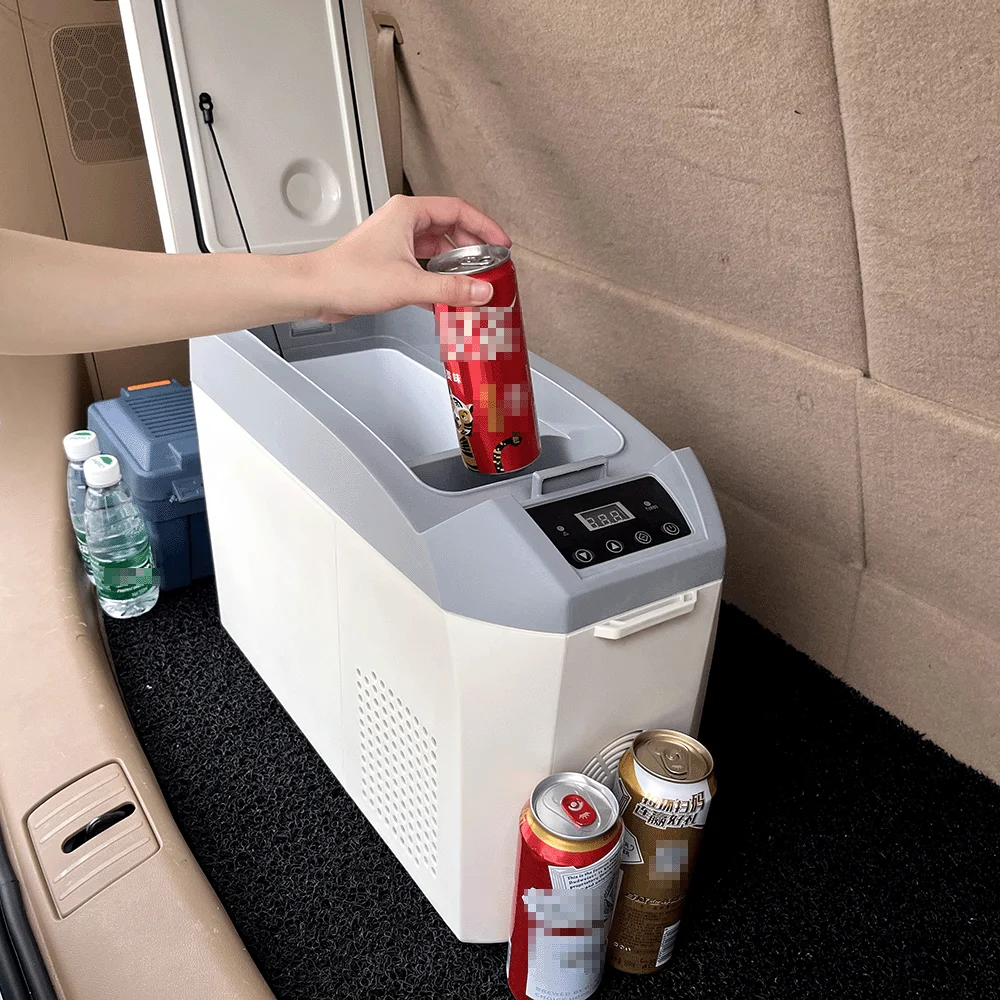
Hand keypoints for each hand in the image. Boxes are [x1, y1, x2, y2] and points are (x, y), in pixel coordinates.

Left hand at [300, 195, 510, 323]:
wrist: (317, 290)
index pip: (459, 209)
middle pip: (452, 228)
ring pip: (439, 248)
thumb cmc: (348, 276)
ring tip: (474, 281)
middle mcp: (404, 222)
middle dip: (474, 247)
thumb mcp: (409, 283)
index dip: (485, 226)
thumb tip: (482, 290)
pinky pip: (426, 265)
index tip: (501, 243)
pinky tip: (448, 296)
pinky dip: (440, 278)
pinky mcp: (392, 261)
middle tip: (492, 264)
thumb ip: (451, 288)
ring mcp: (397, 241)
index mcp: (408, 212)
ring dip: (457, 265)